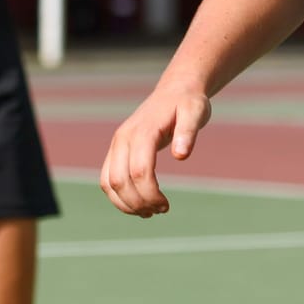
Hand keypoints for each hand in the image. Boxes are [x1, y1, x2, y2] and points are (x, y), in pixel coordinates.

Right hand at [99, 86, 210, 217]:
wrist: (175, 90)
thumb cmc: (188, 103)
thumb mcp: (196, 112)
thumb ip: (188, 132)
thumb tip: (181, 155)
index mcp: (142, 132)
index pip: (138, 171)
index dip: (150, 193)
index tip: (166, 206)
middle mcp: (123, 138)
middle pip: (119, 181)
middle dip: (138, 202)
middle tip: (161, 211)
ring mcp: (117, 144)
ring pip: (108, 182)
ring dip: (125, 203)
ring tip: (150, 213)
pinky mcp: (117, 150)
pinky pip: (107, 178)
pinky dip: (118, 196)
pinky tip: (139, 205)